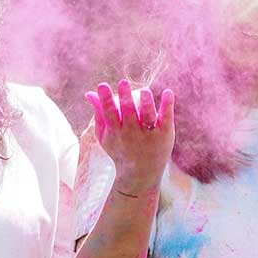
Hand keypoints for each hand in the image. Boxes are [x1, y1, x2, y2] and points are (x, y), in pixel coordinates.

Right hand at [86, 80, 174, 198]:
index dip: (106, 99)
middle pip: (128, 112)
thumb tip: (89, 93)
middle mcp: (132, 132)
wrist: (140, 175)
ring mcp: (149, 133)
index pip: (109, 113)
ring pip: (148, 115)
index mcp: (116, 131)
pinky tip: (168, 92)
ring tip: (145, 91)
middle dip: (125, 97)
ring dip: (146, 102)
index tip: (103, 86)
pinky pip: (166, 117)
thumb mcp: (105, 136)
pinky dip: (167, 105)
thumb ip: (98, 113)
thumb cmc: (120, 150)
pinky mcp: (165, 133)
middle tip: (123, 82)